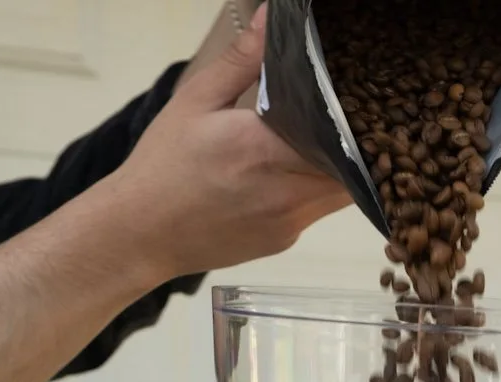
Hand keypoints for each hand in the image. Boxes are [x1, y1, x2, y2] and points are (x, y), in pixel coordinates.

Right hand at [104, 3, 351, 278]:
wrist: (141, 234)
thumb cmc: (163, 168)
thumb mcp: (196, 101)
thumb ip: (243, 61)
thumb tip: (271, 19)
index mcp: (265, 149)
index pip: (341, 134)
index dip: (359, 117)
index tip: (359, 98)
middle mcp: (286, 191)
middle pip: (354, 166)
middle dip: (358, 140)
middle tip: (352, 114)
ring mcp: (289, 221)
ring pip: (342, 191)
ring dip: (341, 166)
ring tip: (328, 138)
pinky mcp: (285, 240)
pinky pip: (317, 209)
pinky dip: (316, 187)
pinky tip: (295, 170)